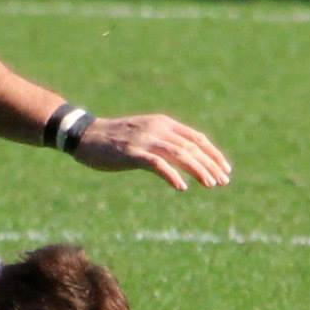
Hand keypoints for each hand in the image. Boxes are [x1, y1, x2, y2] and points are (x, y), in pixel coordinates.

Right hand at [73, 115, 231, 190]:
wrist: (84, 135)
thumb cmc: (114, 139)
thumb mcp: (144, 134)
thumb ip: (164, 142)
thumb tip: (187, 158)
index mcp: (162, 123)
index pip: (196, 138)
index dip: (213, 154)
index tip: (225, 170)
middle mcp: (157, 128)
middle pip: (191, 147)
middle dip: (211, 165)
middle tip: (224, 182)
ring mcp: (144, 140)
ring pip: (179, 154)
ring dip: (198, 170)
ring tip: (210, 184)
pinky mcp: (131, 153)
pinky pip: (157, 164)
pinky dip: (172, 175)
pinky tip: (181, 187)